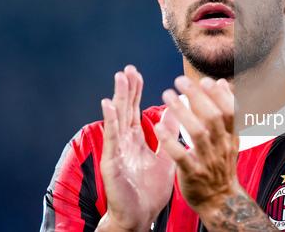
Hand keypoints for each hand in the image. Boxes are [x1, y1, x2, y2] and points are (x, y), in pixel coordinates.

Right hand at [97, 65, 178, 231]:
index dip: (135, 92)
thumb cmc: (149, 190)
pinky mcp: (112, 162)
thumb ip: (168, 134)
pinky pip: (112, 138)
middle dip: (126, 89)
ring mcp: (116, 151)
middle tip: (127, 68)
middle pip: (125, 109)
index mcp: (135, 140)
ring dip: (118, 97)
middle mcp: (124, 142)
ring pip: (117, 119)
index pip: (134, 110)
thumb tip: (176, 112)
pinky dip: (110, 120)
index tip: (137, 73)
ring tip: (120, 78)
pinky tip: (108, 104)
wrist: (140, 216)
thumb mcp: (164, 156)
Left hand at [155, 76, 277, 230]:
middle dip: (197, 96)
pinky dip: (170, 141)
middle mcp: (222, 147)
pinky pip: (181, 156)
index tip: (205, 80)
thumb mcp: (228, 137)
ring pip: (198, 133)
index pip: (231, 111)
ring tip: (167, 96)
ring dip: (182, 112)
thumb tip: (221, 82)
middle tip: (179, 81)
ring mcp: (208, 161)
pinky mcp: (193, 174)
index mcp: (231, 137)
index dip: (220, 95)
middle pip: (213, 117)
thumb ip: (224, 111)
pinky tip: (158, 127)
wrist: (220, 201)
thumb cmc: (220, 165)